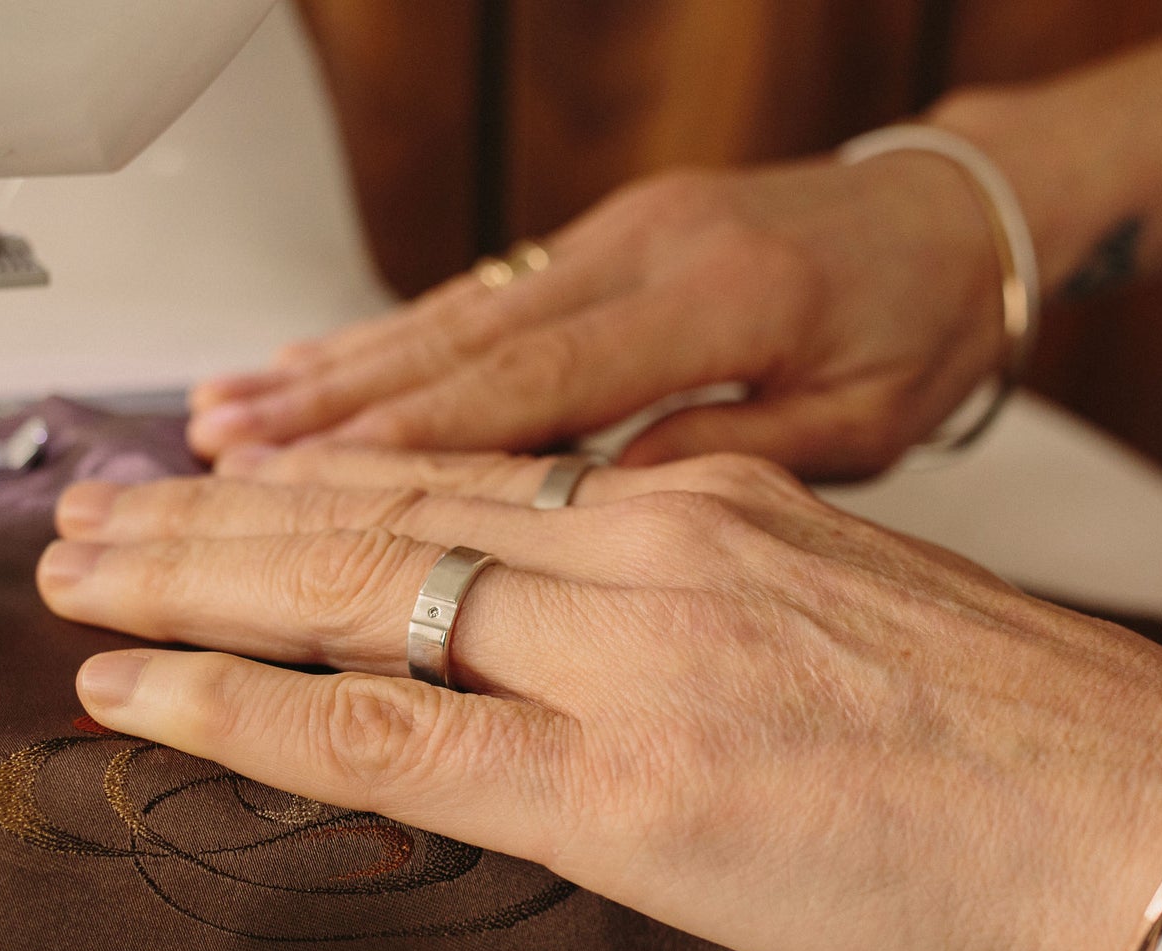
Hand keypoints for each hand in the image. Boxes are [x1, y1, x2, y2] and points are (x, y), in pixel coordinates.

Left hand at [36, 450, 1161, 950]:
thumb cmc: (1046, 765)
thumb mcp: (856, 644)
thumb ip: (712, 641)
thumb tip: (602, 681)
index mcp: (722, 513)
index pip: (471, 485)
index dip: (325, 489)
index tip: (232, 497)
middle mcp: (664, 553)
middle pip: (382, 514)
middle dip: (214, 520)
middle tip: (97, 518)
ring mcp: (641, 657)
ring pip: (354, 592)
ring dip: (192, 589)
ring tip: (77, 587)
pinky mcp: (633, 788)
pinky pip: (390, 727)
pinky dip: (245, 705)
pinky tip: (146, 692)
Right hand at [187, 151, 1009, 482]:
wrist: (965, 216)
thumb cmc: (927, 325)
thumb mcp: (860, 425)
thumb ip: (723, 464)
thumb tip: (585, 523)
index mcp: (722, 302)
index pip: (532, 388)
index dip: (400, 442)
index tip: (287, 493)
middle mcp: (651, 252)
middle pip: (457, 346)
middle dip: (315, 414)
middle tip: (196, 466)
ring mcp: (620, 237)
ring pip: (449, 315)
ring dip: (326, 373)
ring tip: (214, 424)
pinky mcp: (607, 241)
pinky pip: (481, 299)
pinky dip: (388, 341)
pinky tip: (313, 374)